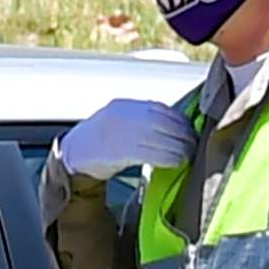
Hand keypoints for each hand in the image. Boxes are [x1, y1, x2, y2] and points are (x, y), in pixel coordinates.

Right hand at [56, 97, 193, 184]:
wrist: (75, 152)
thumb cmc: (102, 139)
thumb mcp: (122, 121)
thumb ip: (144, 120)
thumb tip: (175, 127)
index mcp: (125, 106)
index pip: (161, 108)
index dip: (180, 120)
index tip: (192, 130)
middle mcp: (123, 115)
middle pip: (163, 122)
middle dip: (183, 133)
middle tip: (194, 144)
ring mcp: (120, 131)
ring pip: (159, 137)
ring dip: (178, 148)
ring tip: (187, 155)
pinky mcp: (118, 150)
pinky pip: (149, 152)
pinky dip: (166, 157)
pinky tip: (175, 162)